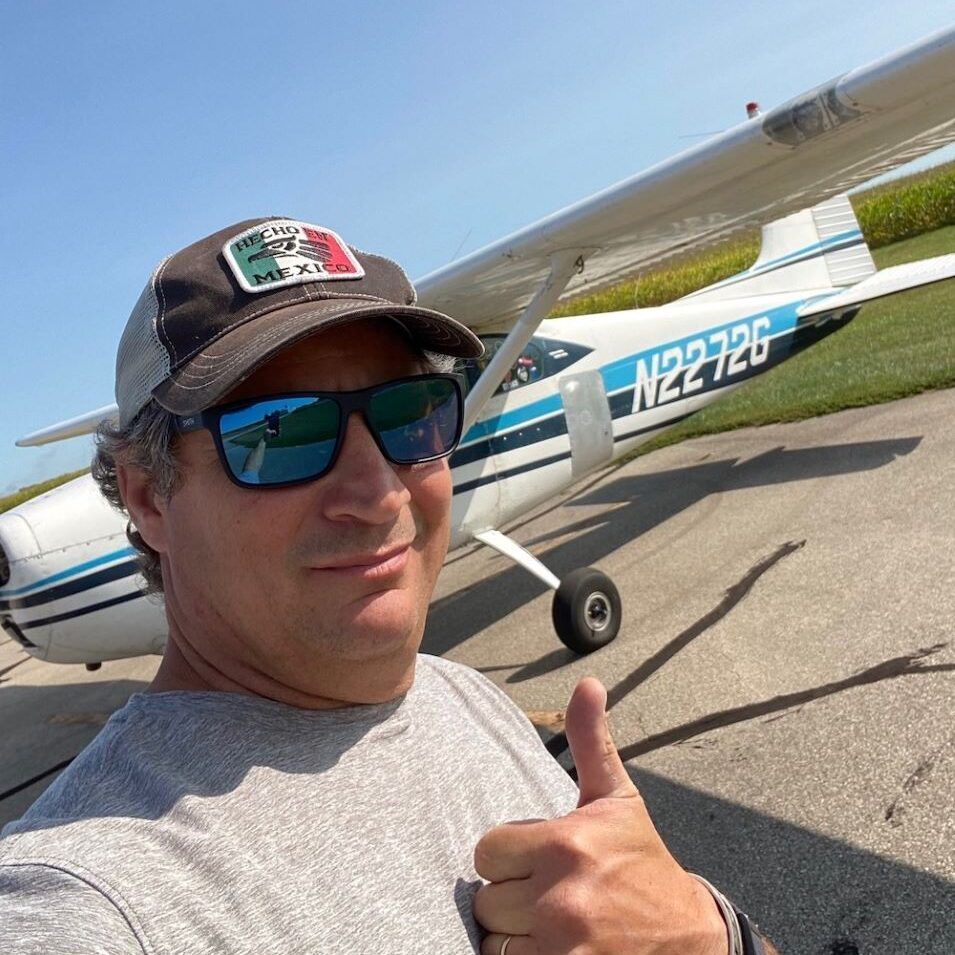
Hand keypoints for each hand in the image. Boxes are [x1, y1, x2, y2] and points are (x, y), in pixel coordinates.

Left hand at [473, 677, 727, 954]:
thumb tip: (587, 682)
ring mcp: (562, 944)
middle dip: (512, 898)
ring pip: (494, 940)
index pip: (486, 852)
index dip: (507, 857)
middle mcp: (559, 896)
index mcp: (565, 843)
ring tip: (555, 924)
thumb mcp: (617, 800)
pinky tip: (558, 947)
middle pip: (487, 900)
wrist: (690, 939)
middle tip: (550, 894)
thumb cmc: (642, 863)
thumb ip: (590, 741)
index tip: (536, 861)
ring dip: (516, 935)